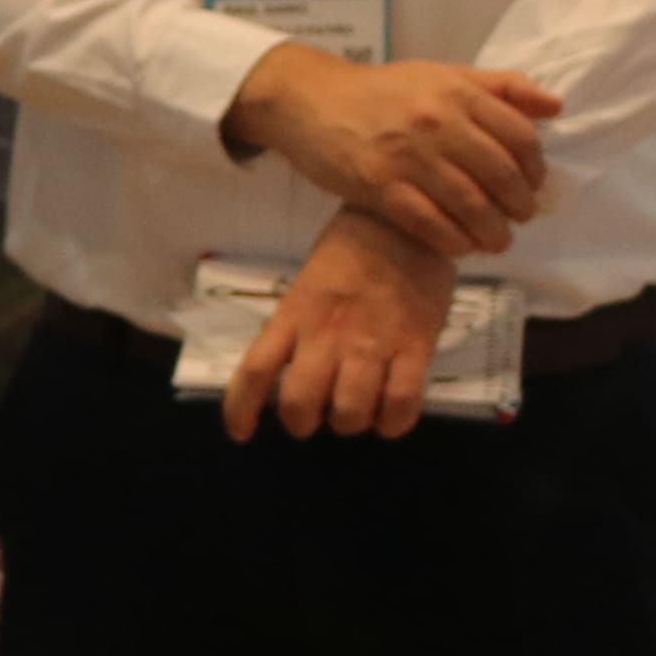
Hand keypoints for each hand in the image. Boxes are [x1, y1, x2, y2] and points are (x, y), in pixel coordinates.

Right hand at [225, 44, 565, 260]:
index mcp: (457, 93)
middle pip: (501, 175)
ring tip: (496, 241)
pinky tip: (461, 245)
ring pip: (470, 204)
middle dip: (519, 205)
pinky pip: (429, 222)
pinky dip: (453, 240)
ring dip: (492, 231)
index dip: (536, 168)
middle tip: (519, 218)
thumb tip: (554, 106)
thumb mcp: (441, 74)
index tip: (533, 185)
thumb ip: (499, 86)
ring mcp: (407, 156)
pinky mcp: (379, 185)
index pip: (519, 137)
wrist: (308, 101)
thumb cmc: (380, 91)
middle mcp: (437, 122)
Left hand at [227, 209, 458, 444]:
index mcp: (293, 315)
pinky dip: (394, 423)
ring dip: (350, 423)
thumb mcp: (307, 287)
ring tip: (356, 413)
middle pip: (299, 403)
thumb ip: (296, 329)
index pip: (254, 371)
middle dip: (302, 423)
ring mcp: (372, 341)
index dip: (240, 410)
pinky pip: (402, 402)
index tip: (240, 434)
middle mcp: (326, 333)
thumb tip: (287, 377)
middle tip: (314, 417)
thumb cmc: (350, 254)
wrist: (402, 221)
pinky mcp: (416, 346)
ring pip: (350, 412)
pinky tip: (391, 418)